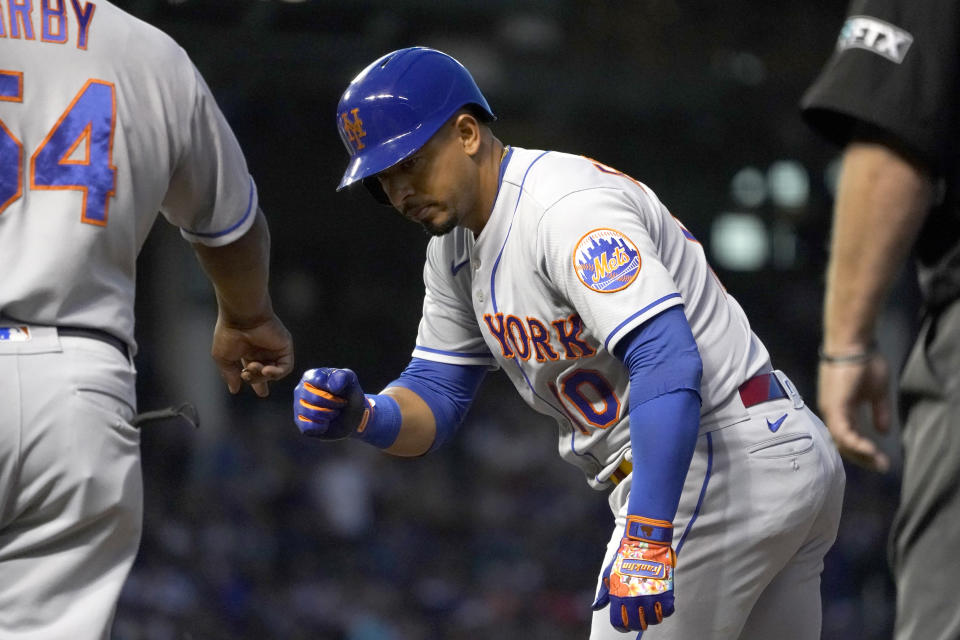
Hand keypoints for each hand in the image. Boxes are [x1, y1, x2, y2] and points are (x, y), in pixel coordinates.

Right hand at [211, 313, 293, 396]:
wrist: (242, 316)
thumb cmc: (229, 333)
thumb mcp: (224, 358)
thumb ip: (230, 374)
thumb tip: (234, 389)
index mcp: (248, 352)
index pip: (255, 371)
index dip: (258, 383)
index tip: (262, 393)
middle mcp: (263, 351)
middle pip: (266, 375)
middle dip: (258, 381)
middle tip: (246, 375)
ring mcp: (274, 349)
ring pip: (275, 373)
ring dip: (263, 376)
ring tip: (252, 367)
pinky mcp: (285, 347)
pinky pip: (285, 367)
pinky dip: (276, 373)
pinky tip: (266, 370)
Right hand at [293, 367, 368, 438]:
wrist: (350, 415)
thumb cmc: (347, 394)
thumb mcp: (350, 381)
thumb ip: (342, 377)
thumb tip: (334, 387)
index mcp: (311, 376)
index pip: (319, 381)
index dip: (335, 389)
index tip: (342, 392)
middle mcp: (300, 389)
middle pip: (315, 399)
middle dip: (334, 404)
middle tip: (341, 403)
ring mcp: (298, 406)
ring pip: (312, 414)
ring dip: (330, 415)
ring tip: (335, 412)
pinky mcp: (300, 423)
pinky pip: (308, 427)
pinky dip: (322, 427)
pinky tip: (327, 423)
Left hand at [593, 516, 675, 635]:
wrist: (644, 541)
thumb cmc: (625, 556)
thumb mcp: (610, 573)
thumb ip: (605, 593)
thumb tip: (596, 607)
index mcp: (619, 596)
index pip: (620, 623)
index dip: (623, 625)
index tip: (626, 622)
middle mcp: (635, 599)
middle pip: (638, 625)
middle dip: (638, 622)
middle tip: (640, 615)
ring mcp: (651, 596)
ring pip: (654, 620)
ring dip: (653, 617)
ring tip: (651, 608)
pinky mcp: (665, 591)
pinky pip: (667, 611)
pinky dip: (665, 610)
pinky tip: (660, 602)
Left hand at [817, 352, 890, 471]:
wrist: (854, 344)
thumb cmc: (865, 362)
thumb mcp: (877, 392)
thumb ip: (879, 412)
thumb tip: (883, 431)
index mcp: (840, 409)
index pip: (848, 437)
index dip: (863, 450)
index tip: (880, 459)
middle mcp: (831, 412)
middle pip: (843, 443)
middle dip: (863, 457)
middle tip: (881, 466)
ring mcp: (830, 409)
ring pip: (842, 441)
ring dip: (861, 454)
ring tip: (879, 462)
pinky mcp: (833, 406)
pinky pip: (842, 432)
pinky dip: (855, 443)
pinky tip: (870, 450)